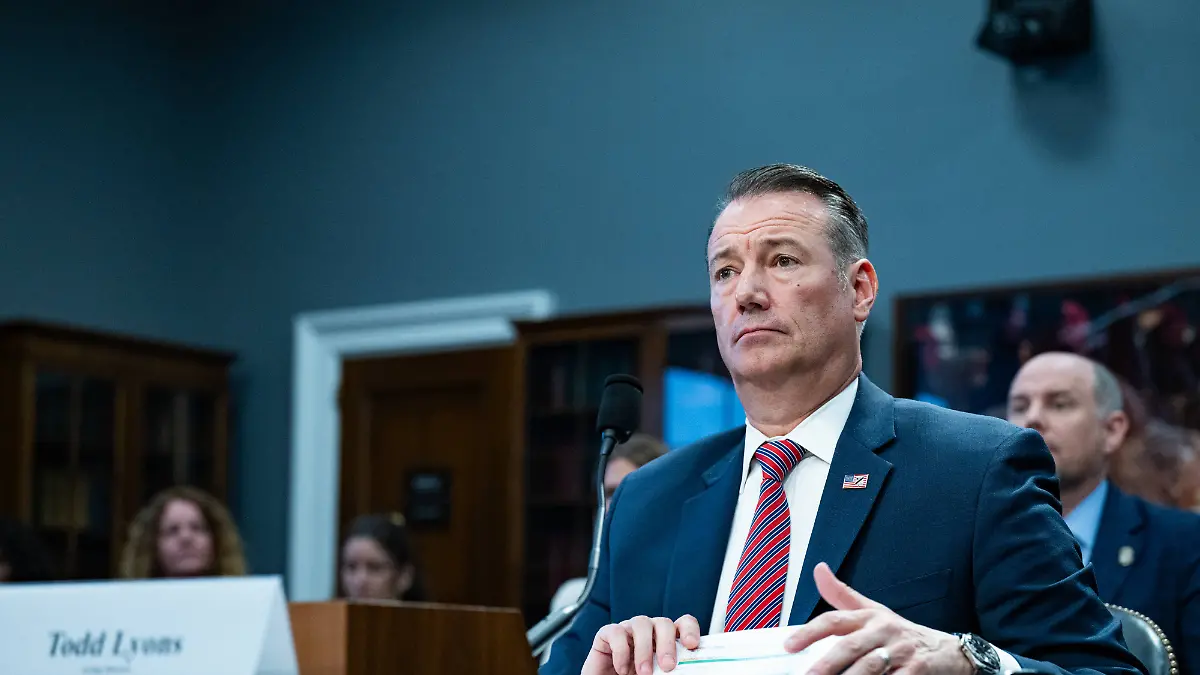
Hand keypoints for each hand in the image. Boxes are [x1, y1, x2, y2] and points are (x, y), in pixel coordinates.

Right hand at [582, 614, 701, 674]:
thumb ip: (668, 673)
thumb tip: (678, 672)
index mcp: (664, 640)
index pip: (682, 623)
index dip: (689, 629)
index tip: (692, 644)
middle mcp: (648, 632)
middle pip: (663, 622)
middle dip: (667, 644)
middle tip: (668, 666)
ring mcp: (628, 630)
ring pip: (641, 623)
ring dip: (644, 649)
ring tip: (644, 673)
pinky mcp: (606, 634)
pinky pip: (615, 632)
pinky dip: (621, 651)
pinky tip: (622, 669)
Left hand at [784, 562, 972, 674]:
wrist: (948, 651)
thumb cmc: (901, 633)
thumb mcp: (873, 611)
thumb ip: (842, 595)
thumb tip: (818, 569)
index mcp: (869, 616)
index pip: (834, 620)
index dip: (810, 631)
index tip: (789, 645)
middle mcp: (883, 631)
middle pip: (850, 647)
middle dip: (827, 664)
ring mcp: (901, 651)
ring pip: (871, 667)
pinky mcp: (919, 670)